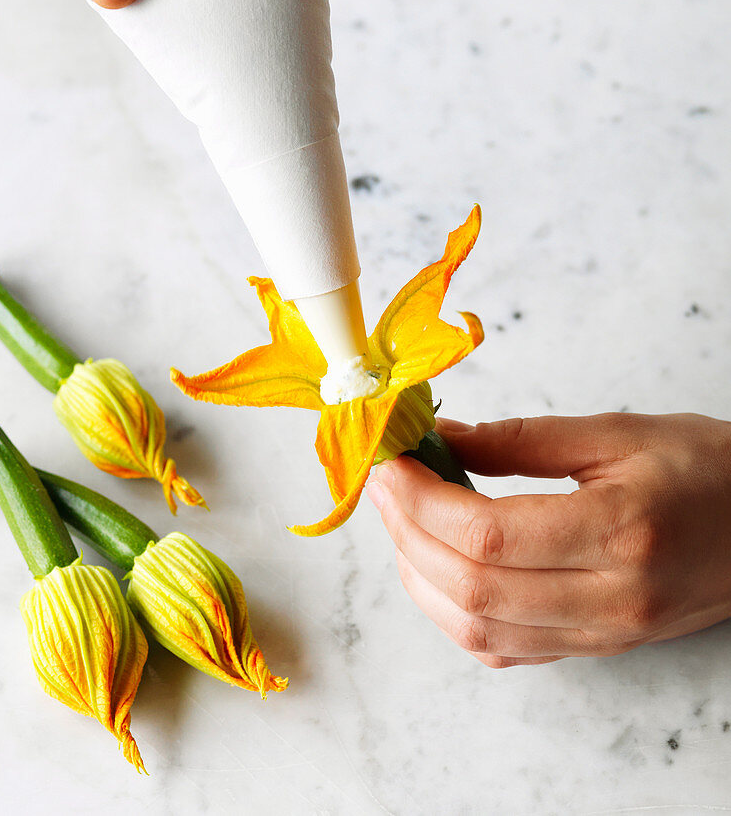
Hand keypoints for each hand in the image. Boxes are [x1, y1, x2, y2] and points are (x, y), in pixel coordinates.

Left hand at [366, 412, 730, 666]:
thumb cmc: (705, 470)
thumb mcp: (617, 433)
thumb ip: (521, 439)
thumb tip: (442, 439)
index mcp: (620, 532)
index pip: (487, 535)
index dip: (420, 500)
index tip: (389, 463)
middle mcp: (610, 598)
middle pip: (472, 586)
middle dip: (406, 532)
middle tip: (383, 483)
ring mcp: (603, 633)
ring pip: (478, 629)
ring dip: (420, 574)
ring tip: (401, 519)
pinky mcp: (595, 647)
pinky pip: (504, 649)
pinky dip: (453, 612)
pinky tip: (438, 566)